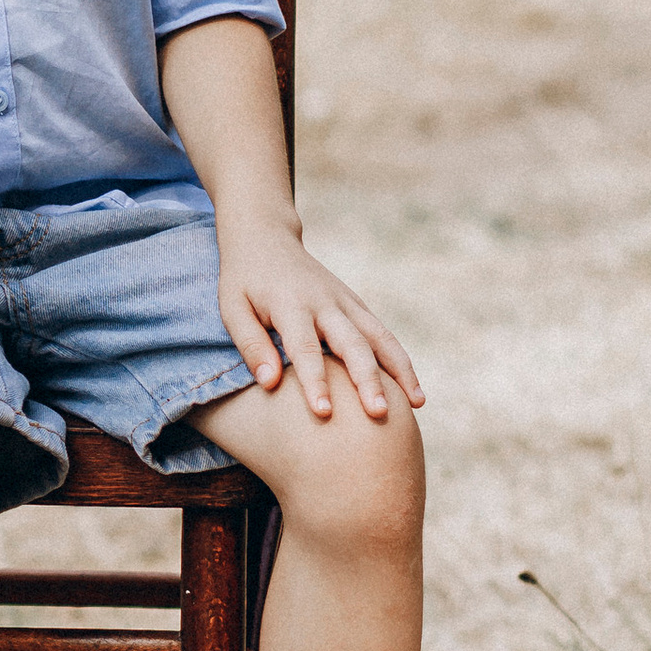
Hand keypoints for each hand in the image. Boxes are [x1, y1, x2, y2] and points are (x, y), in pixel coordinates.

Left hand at [215, 213, 423, 422]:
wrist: (266, 237)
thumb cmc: (244, 281)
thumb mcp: (232, 308)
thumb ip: (251, 345)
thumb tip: (270, 384)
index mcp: (290, 304)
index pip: (304, 347)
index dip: (315, 381)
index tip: (324, 413)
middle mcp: (324, 302)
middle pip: (352, 343)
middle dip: (367, 379)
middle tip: (378, 414)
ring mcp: (345, 301)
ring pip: (379, 336)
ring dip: (400, 370)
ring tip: (417, 404)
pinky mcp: (355, 303)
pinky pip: (383, 333)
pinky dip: (400, 360)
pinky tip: (412, 390)